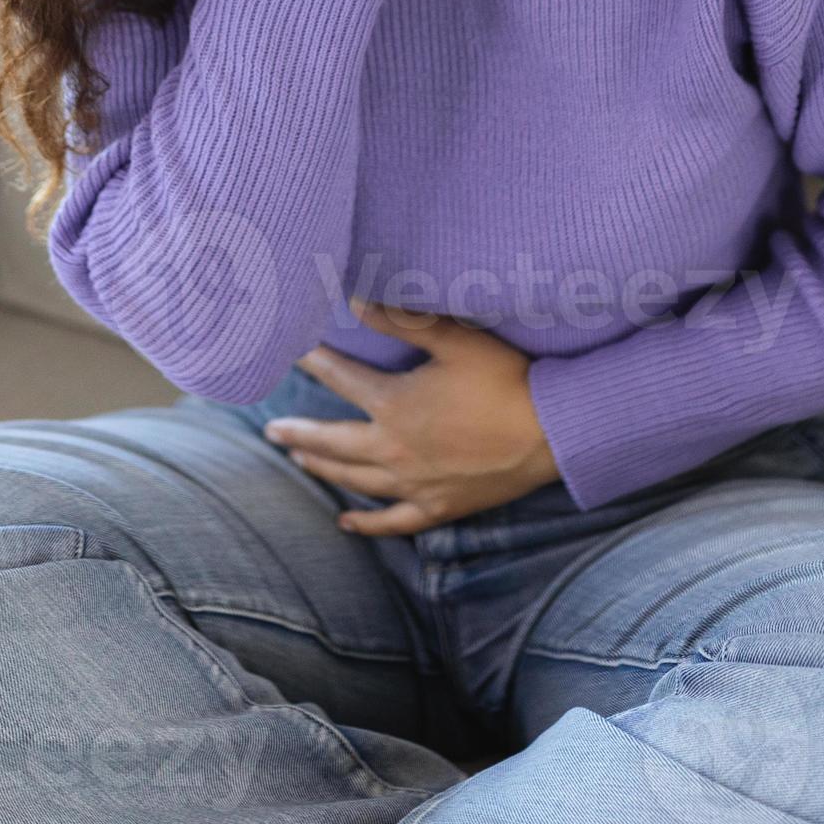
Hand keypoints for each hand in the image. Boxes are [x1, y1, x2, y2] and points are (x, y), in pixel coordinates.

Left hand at [264, 300, 558, 534]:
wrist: (551, 433)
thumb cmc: (505, 380)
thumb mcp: (455, 340)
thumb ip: (403, 318)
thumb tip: (355, 298)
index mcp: (395, 405)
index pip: (341, 378)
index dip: (312, 361)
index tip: (287, 350)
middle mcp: (395, 450)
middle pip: (333, 441)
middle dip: (299, 433)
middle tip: (271, 429)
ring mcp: (415, 485)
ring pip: (355, 481)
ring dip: (323, 468)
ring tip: (299, 458)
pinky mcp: (438, 507)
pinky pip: (392, 522)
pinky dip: (366, 524)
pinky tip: (346, 522)